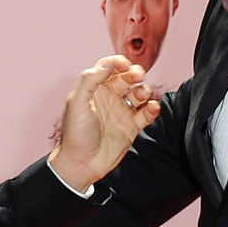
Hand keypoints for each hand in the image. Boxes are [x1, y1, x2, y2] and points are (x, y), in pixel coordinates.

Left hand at [47, 56, 159, 192]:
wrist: (81, 164)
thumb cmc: (75, 134)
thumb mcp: (77, 103)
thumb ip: (91, 80)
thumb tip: (108, 63)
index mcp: (94, 90)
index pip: (109, 68)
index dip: (118, 62)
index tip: (125, 65)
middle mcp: (109, 99)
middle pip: (127, 77)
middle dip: (135, 73)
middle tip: (138, 76)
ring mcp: (121, 112)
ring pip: (139, 93)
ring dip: (144, 90)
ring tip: (141, 96)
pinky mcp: (131, 127)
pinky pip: (146, 113)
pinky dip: (152, 108)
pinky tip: (151, 108)